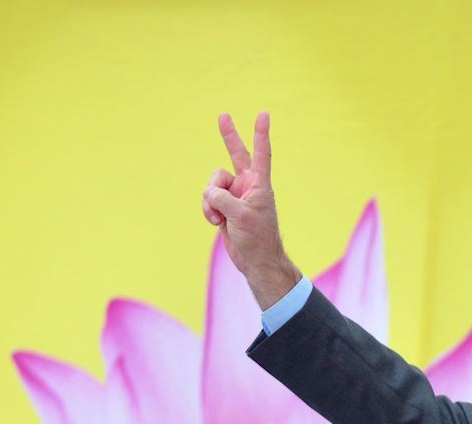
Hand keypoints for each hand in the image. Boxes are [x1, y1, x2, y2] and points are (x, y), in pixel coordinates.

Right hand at [202, 112, 301, 308]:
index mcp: (259, 184)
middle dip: (228, 136)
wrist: (255, 260)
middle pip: (235, 155)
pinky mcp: (224, 206)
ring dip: (210, 201)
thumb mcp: (240, 215)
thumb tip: (209, 193)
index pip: (261, 154)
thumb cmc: (256, 238)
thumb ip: (221, 197)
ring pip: (212, 184)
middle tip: (222, 115)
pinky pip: (207, 199)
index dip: (261, 134)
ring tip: (219, 217)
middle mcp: (247, 185)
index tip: (264, 114)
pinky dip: (208, 210)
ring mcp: (234, 195)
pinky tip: (215, 222)